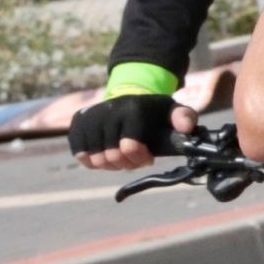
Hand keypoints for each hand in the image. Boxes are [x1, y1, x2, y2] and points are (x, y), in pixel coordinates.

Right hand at [69, 95, 197, 171]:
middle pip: (111, 156)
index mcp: (133, 109)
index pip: (129, 147)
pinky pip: (80, 154)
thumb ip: (184, 117)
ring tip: (121, 158)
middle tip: (135, 160)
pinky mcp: (77, 123)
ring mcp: (90, 116)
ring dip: (111, 165)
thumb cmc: (153, 111)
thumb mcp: (172, 111)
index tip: (148, 158)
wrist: (128, 98)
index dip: (140, 159)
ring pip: (95, 158)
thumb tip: (186, 127)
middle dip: (127, 164)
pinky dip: (93, 161)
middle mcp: (108, 110)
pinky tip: (105, 155)